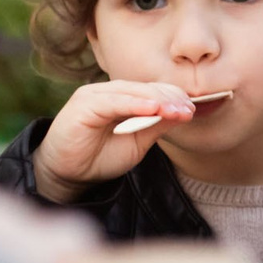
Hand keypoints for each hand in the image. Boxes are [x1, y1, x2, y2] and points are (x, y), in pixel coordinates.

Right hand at [34, 80, 202, 203]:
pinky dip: (134, 104)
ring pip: (133, 92)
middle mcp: (110, 92)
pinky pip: (113, 101)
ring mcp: (95, 95)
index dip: (175, 99)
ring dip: (158, 101)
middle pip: (147, 88)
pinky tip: (153, 109)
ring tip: (177, 111)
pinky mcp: (83, 105)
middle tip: (189, 112)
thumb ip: (156, 125)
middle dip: (171, 99)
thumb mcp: (138, 142)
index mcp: (124, 98)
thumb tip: (183, 113)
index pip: (155, 91)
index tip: (194, 111)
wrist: (68, 174)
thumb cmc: (100, 157)